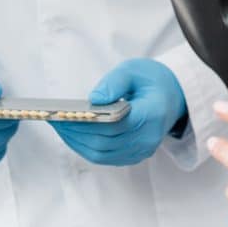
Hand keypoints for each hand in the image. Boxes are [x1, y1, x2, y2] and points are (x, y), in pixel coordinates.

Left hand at [49, 58, 186, 165]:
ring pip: (101, 154)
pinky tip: (72, 134)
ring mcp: (142, 150)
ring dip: (76, 142)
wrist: (173, 97)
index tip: (64, 113)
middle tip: (54, 118)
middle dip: (75, 132)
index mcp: (152, 114)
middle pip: (104, 142)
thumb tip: (94, 98)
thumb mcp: (134, 70)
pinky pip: (104, 157)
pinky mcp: (134, 155)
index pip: (114, 124)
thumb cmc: (152, 81)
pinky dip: (85, 147)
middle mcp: (148, 137)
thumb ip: (114, 82)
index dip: (87, 122)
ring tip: (59, 126)